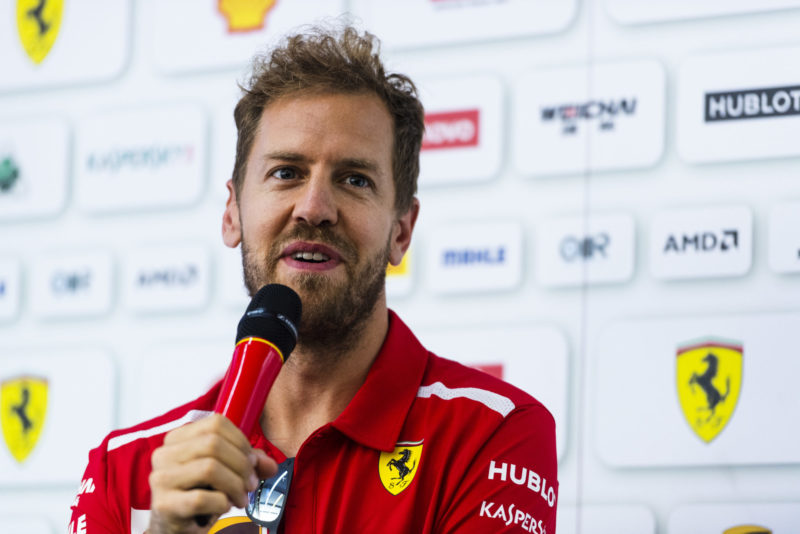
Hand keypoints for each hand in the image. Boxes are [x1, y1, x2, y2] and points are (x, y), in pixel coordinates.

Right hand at [147, 414, 276, 533]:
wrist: (174, 527)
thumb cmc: (199, 494)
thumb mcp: (225, 472)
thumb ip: (249, 463)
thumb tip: (270, 465)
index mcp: (178, 438)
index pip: (216, 423)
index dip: (241, 441)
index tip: (251, 461)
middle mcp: (164, 454)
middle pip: (214, 444)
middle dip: (241, 465)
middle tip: (251, 484)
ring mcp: (161, 479)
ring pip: (209, 468)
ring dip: (235, 485)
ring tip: (242, 499)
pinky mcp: (164, 504)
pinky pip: (202, 498)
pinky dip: (221, 503)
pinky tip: (223, 507)